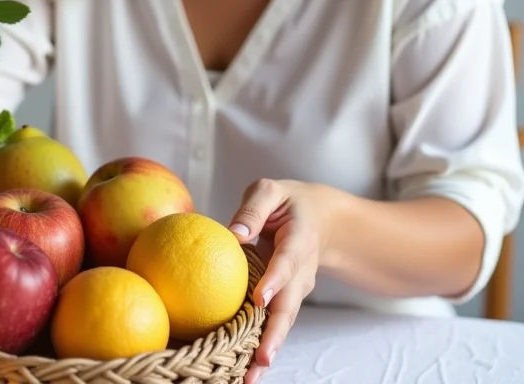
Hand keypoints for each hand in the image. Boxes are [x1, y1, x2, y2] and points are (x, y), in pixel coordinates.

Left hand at [228, 179, 333, 383]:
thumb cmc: (288, 201)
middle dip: (275, 334)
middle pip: (290, 306)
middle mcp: (301, 271)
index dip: (275, 280)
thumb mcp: (271, 190)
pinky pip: (276, 322)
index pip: (287, 261)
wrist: (323, 219)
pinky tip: (245, 370)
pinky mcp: (287, 299)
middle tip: (260, 360)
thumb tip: (233, 233)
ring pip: (284, 322)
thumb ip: (253, 208)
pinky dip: (264, 345)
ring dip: (269, 349)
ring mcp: (297, 289)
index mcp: (299, 240)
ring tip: (250, 378)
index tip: (261, 299)